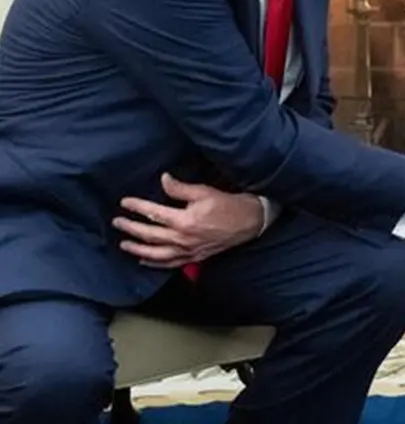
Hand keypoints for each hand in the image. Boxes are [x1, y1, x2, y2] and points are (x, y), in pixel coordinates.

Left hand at [113, 172, 263, 267]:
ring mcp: (188, 250)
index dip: (137, 207)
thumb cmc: (228, 204)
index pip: (154, 213)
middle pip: (150, 235)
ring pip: (156, 253)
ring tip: (124, 243)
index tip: (125, 202)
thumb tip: (163, 179)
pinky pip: (170, 263)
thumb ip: (180, 188)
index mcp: (184, 221)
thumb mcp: (204, 191)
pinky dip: (155, 263)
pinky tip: (144, 260)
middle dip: (131, 228)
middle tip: (117, 222)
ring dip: (138, 248)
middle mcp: (183, 239)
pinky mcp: (194, 257)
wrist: (249, 222)